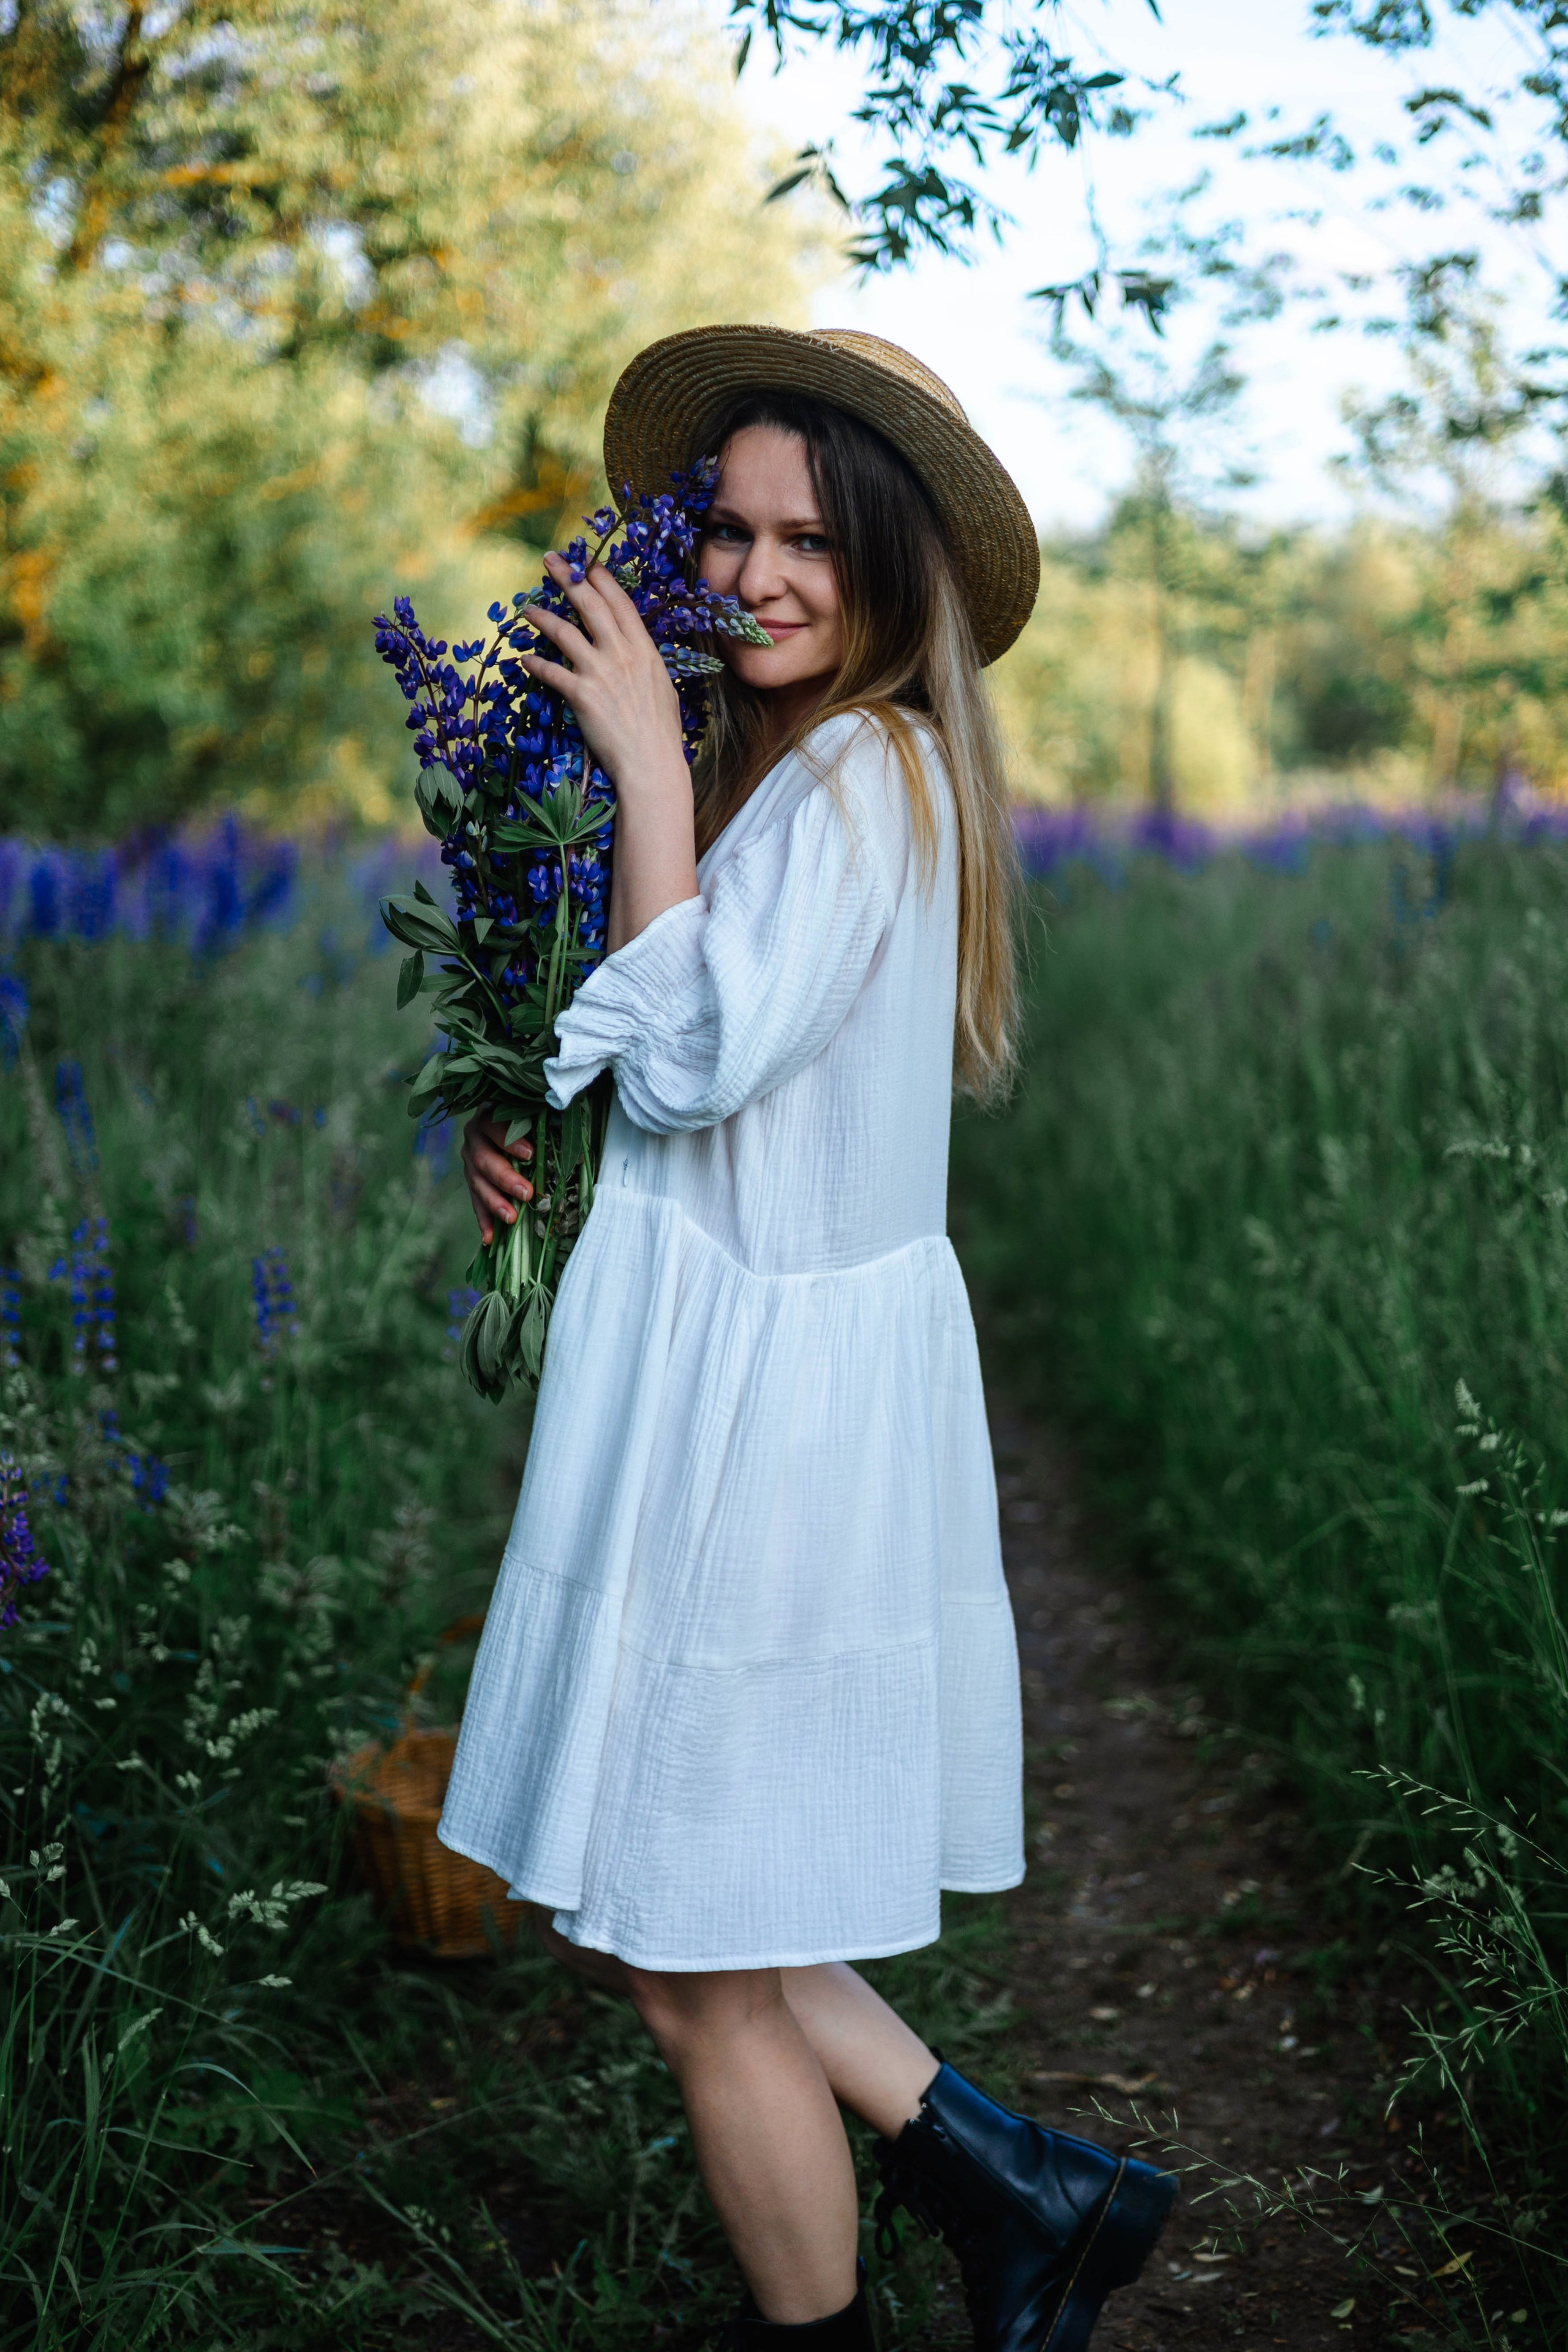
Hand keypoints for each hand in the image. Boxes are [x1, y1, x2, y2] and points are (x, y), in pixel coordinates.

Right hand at [462, 1114, 532, 1245]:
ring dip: (494, 1203)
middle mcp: (474, 1138)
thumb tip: (566, 1125)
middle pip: (485, 1160)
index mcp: (488, 1117)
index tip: (530, 1154)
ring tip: (511, 1218)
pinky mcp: (472, 1180)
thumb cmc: (526, 1119)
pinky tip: (490, 1238)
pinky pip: (475, 1202)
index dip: (510, 1141)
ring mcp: (469, 1160)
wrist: (502, 1122)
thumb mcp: (532, 1114)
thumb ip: (542, 1119)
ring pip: (478, 1183)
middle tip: (527, 1193)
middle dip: (506, 1178)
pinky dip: (484, 1221)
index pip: (495, 1127)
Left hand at [519, 552, 688, 807]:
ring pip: (564, 632)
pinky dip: (536, 665)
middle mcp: (620, 654)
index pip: (619, 604)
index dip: (602, 580)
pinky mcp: (580, 694)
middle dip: (568, 577)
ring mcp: (599, 672)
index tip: (588, 565)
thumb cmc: (661, 732)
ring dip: (543, 616)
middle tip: (550, 560)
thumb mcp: (662, 687)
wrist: (651, 763)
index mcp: (644, 650)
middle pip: (590, 605)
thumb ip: (645, 665)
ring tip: (526, 608)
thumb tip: (636, 654)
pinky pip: (551, 672)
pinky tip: (525, 658)